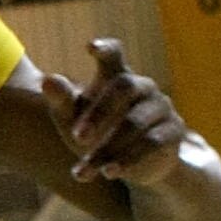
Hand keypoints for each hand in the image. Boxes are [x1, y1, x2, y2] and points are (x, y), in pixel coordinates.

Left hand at [43, 39, 192, 188]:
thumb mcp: (73, 120)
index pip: (113, 55)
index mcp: (116, 77)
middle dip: (99, 112)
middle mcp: (142, 87)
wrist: (131, 163)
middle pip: (124, 86)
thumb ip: (61, 101)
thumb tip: (47, 80)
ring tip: (82, 171)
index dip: (105, 49)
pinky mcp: (173, 132)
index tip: (91, 47)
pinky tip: (109, 173)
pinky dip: (128, 160)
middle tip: (78, 137)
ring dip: (107, 149)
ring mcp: (161, 107)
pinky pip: (152, 143)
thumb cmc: (95, 132)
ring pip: (135, 123)